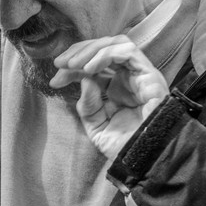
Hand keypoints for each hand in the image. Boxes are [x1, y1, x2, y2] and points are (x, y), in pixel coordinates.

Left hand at [49, 35, 170, 160]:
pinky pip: (128, 52)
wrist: (145, 162)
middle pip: (104, 49)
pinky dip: (106, 55)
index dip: (72, 68)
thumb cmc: (125, 148)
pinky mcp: (150, 75)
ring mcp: (141, 75)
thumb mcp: (97, 126)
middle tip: (60, 64)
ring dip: (91, 50)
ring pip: (116, 44)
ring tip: (73, 64)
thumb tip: (84, 79)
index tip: (55, 80)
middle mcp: (129, 78)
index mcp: (117, 89)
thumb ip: (87, 104)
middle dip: (79, 52)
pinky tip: (89, 69)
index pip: (93, 66)